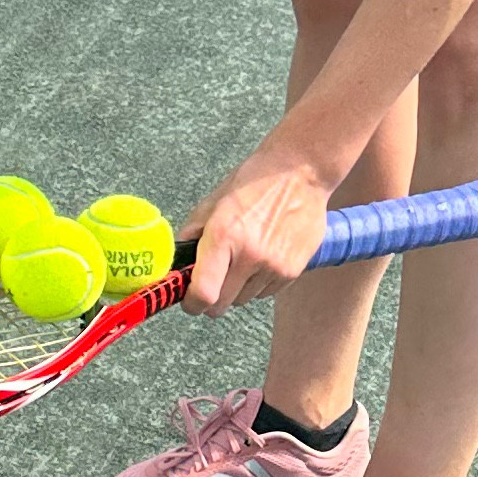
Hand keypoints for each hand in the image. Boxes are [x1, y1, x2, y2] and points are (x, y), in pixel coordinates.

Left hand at [182, 156, 339, 313]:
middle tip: (213, 280)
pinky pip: (265, 293)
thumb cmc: (255, 182)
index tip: (190, 300)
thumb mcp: (214, 201)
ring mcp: (274, 266)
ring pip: (244, 299)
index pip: (203, 293)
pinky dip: (259, 282)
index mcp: (224, 235)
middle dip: (213, 296)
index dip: (192, 303)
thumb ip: (192, 234)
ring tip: (244, 258)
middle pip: (222, 304)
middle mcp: (250, 255)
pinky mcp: (293, 270)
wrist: (300, 172)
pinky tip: (263, 257)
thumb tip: (177, 263)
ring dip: (237, 287)